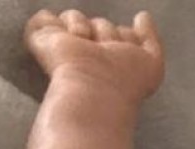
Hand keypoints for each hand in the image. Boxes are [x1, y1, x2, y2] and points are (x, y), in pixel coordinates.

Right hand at [24, 9, 163, 104]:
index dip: (125, 38)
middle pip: (101, 23)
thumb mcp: (152, 63)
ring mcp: (66, 48)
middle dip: (107, 34)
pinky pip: (44, 18)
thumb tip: (142, 15)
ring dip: (84, 28)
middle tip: (105, 54)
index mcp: (115, 61)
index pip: (120, 34)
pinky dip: (53, 24)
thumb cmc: (126, 80)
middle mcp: (91, 55)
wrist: (95, 85)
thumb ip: (151, 39)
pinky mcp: (41, 42)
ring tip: (85, 47)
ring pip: (76, 17)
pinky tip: (66, 40)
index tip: (125, 52)